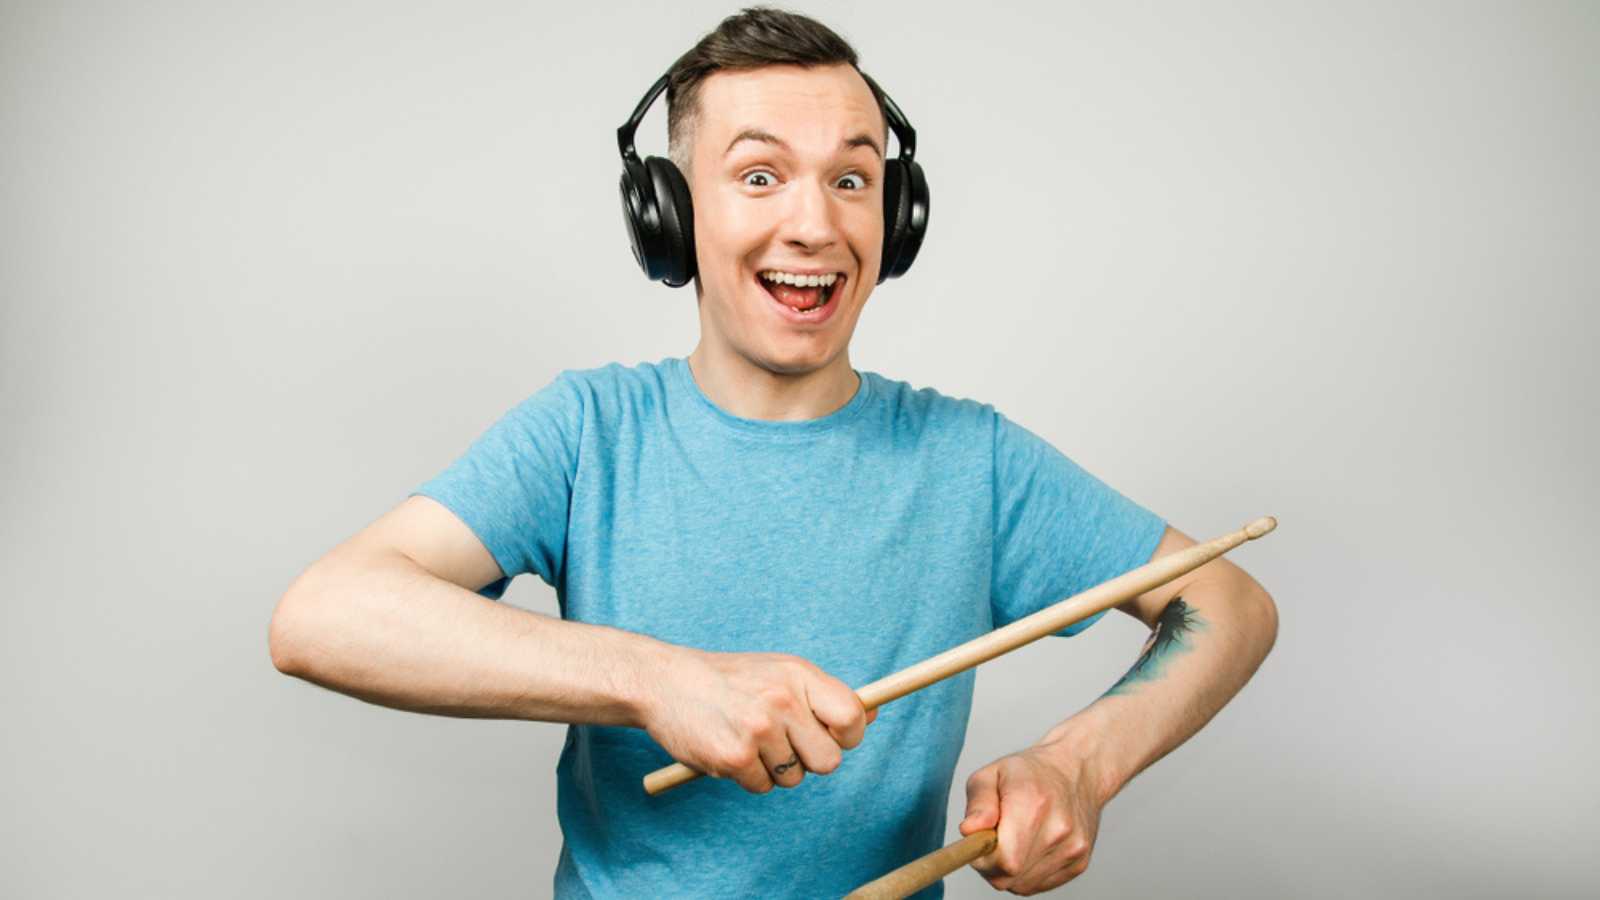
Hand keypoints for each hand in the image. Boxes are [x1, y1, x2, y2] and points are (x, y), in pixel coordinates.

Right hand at [641, 647, 876, 792]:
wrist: (664, 681)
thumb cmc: (730, 680)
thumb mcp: (780, 672)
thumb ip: (822, 695)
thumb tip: (873, 713)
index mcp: (798, 674)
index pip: (852, 717)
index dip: (848, 735)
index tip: (832, 736)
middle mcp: (782, 700)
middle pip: (829, 760)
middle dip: (809, 760)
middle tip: (782, 742)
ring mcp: (758, 729)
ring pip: (794, 777)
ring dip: (774, 769)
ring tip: (748, 739)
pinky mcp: (734, 757)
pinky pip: (762, 787)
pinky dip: (748, 777)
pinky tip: (729, 748)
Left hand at [958, 746, 1103, 894]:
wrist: (1078, 772)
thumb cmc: (1030, 772)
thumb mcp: (992, 774)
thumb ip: (978, 803)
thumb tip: (969, 831)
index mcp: (1033, 803)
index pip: (1003, 859)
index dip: (983, 857)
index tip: (979, 842)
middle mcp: (1058, 829)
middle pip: (1010, 876)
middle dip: (992, 864)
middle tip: (993, 838)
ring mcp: (1072, 849)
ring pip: (1022, 885)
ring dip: (1008, 870)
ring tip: (1013, 840)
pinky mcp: (1078, 864)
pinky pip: (1037, 885)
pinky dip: (1026, 873)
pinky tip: (1028, 848)